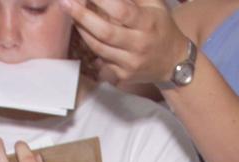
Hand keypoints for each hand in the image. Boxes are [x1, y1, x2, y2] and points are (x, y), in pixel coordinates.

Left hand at [60, 0, 189, 85]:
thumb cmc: (161, 27)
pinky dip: (90, 50)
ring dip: (82, 30)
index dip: (101, 0)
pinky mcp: (124, 76)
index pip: (122, 11)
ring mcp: (130, 64)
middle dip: (82, 16)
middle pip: (105, 32)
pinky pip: (101, 63)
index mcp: (147, 24)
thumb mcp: (155, 4)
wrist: (173, 62)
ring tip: (71, 15)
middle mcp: (139, 45)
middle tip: (65, 3)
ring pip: (99, 48)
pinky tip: (84, 36)